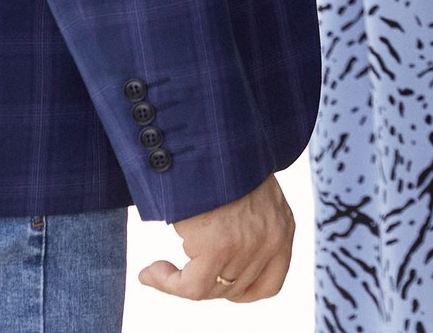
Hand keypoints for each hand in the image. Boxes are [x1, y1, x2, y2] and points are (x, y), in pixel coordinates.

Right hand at [138, 174, 294, 303]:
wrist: (205, 138)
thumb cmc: (220, 163)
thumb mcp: (250, 196)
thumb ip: (248, 229)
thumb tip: (223, 262)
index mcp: (282, 227)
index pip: (270, 284)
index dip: (240, 292)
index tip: (216, 284)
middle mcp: (272, 239)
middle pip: (234, 290)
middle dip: (205, 285)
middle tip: (179, 270)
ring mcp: (248, 245)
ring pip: (210, 290)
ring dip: (178, 284)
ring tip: (157, 270)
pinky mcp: (219, 248)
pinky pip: (191, 288)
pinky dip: (166, 283)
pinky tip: (150, 271)